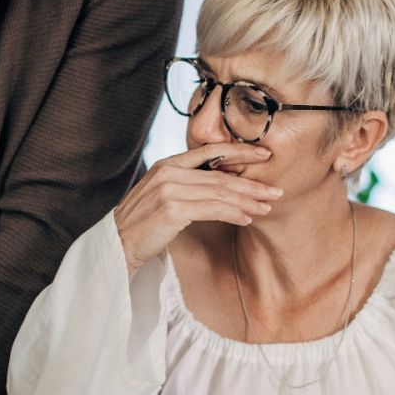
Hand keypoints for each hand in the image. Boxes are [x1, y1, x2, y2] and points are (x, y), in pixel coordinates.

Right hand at [113, 142, 282, 272]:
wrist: (118, 243)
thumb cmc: (144, 223)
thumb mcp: (163, 195)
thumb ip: (187, 185)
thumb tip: (223, 186)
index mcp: (168, 164)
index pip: (211, 151)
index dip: (240, 152)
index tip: (265, 156)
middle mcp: (169, 172)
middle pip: (220, 175)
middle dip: (252, 184)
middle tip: (276, 191)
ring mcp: (169, 189)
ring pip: (220, 192)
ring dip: (247, 201)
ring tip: (267, 208)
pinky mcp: (172, 209)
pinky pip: (211, 209)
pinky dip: (232, 213)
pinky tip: (246, 219)